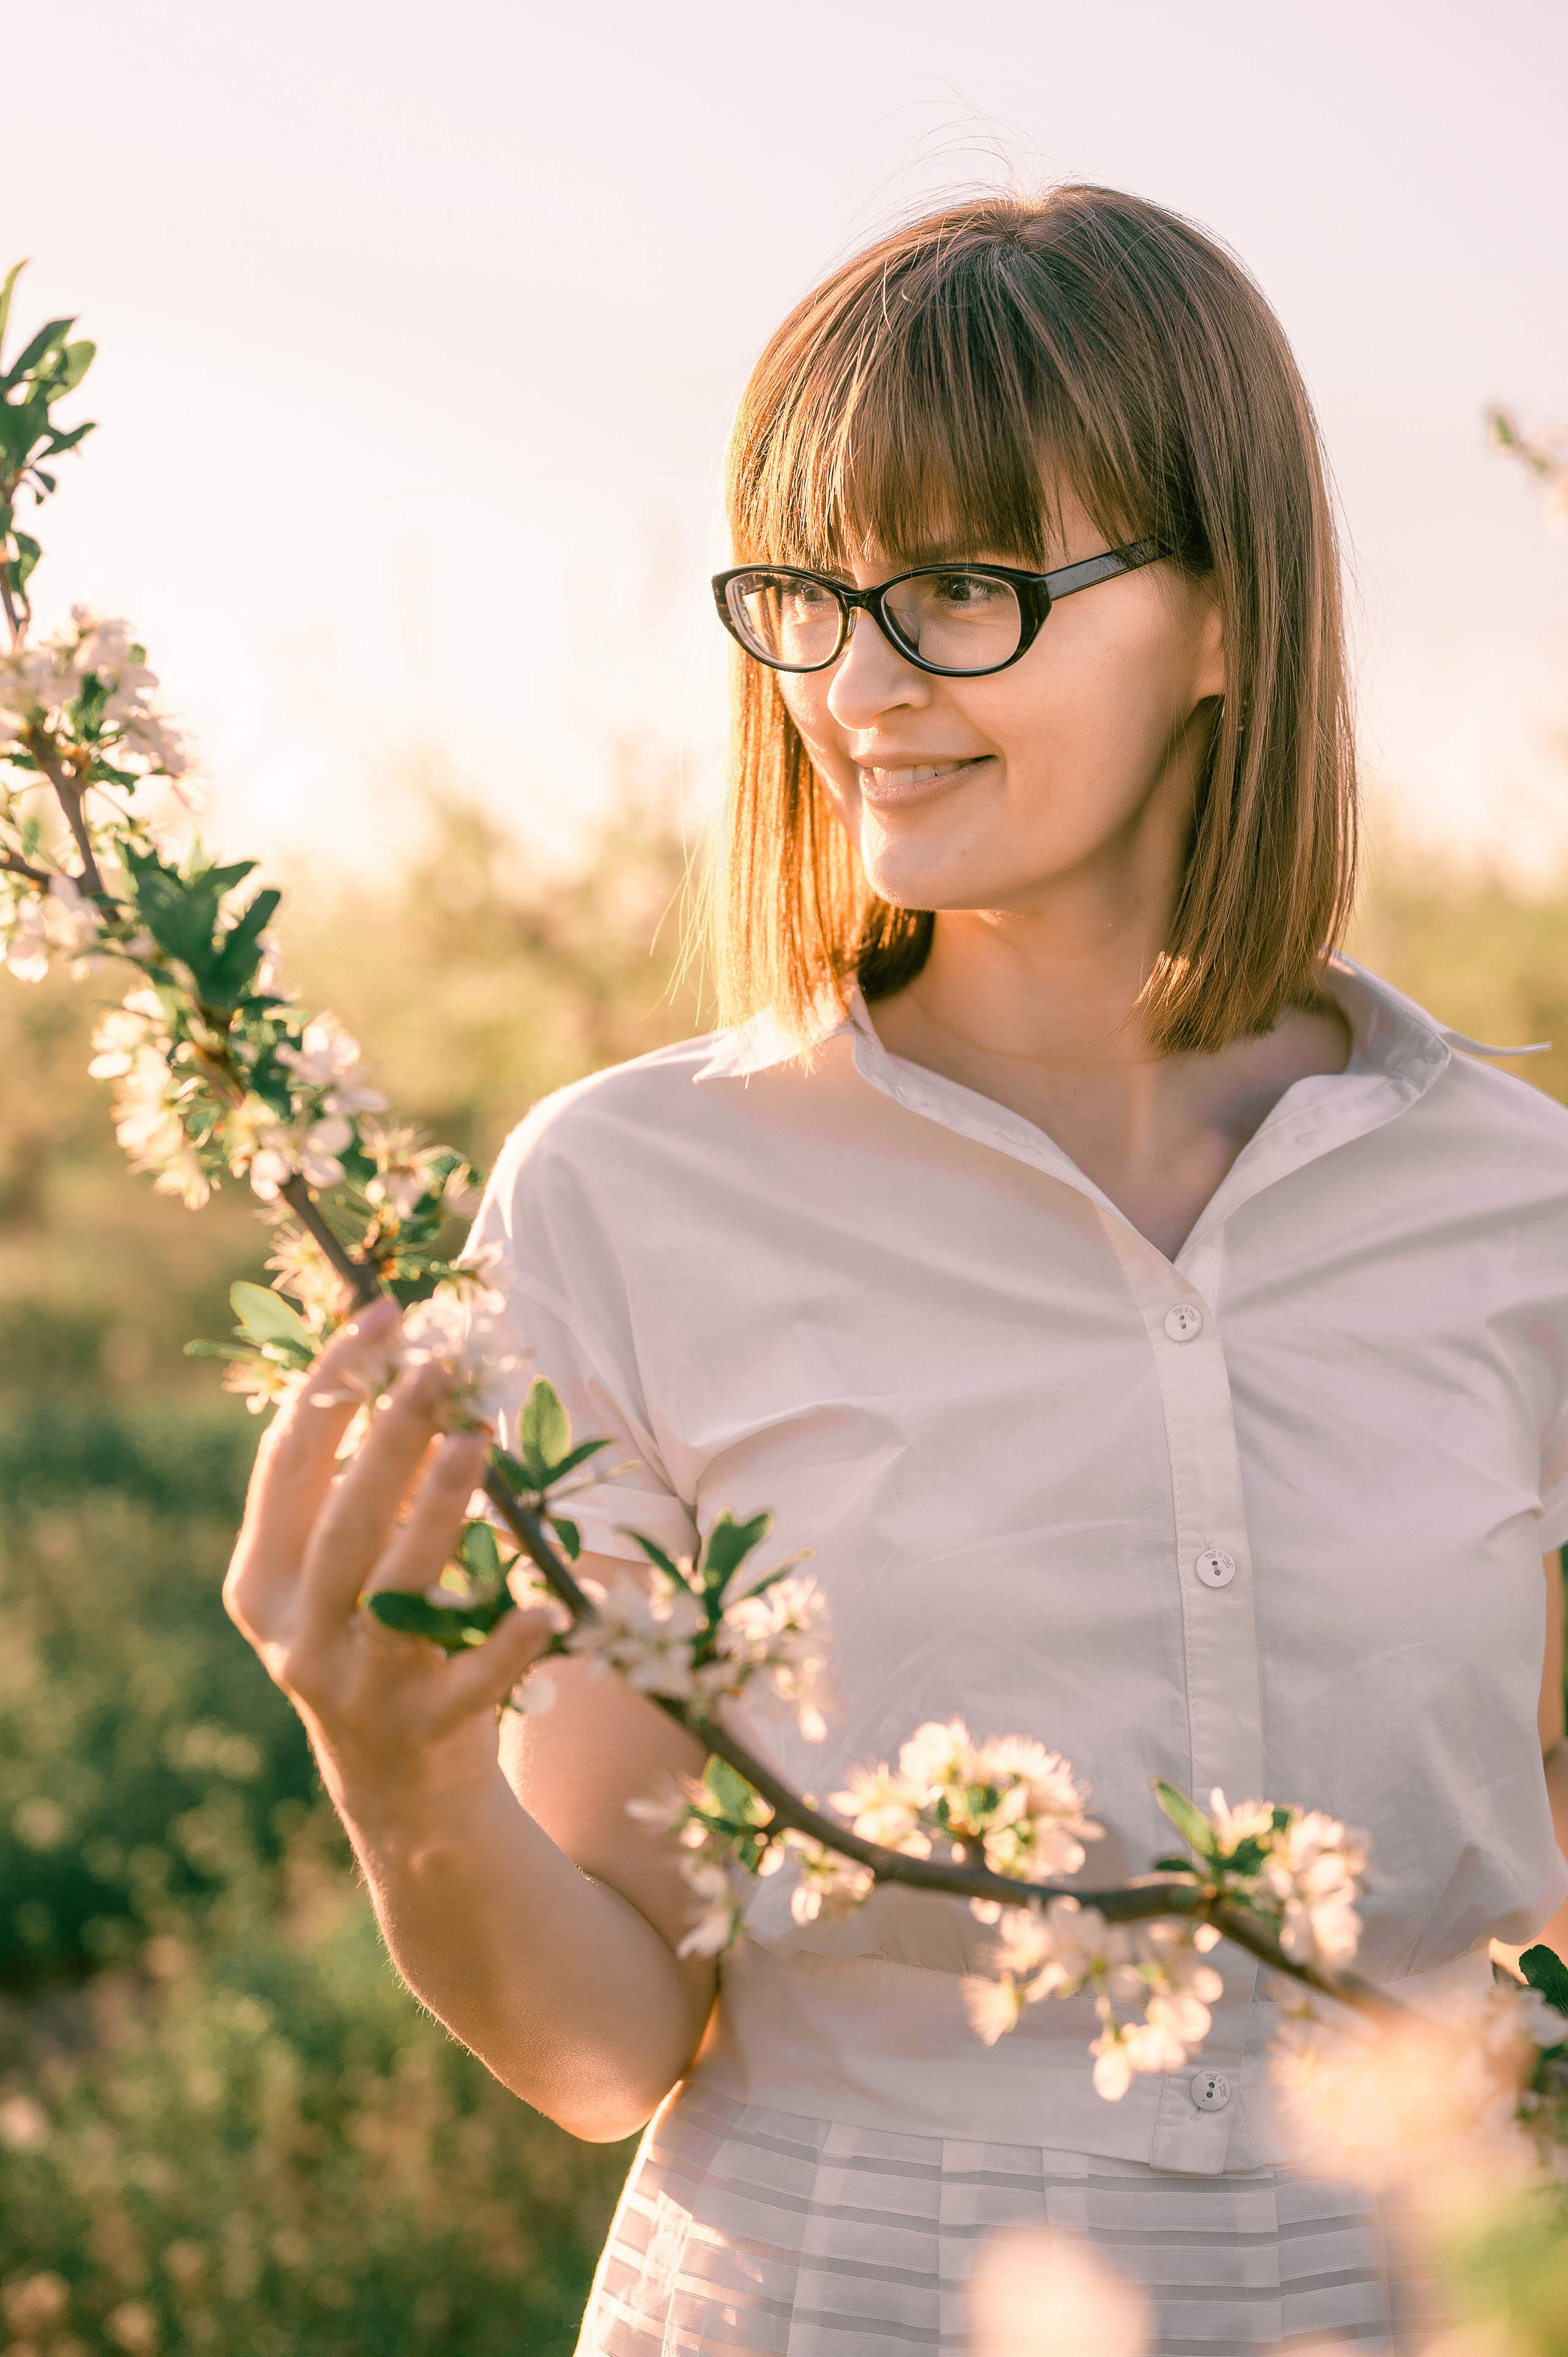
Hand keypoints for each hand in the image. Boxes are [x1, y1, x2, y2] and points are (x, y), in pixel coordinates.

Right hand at [224, 1298, 556, 1817]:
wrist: (397, 1787)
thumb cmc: (373, 1638)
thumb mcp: (338, 1573)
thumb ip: (354, 1484)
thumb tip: (403, 1353)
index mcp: (262, 1582)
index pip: (288, 1462)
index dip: (331, 1383)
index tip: (381, 1313)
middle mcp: (296, 1634)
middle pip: (342, 1517)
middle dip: (388, 1436)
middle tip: (436, 1368)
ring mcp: (356, 1686)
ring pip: (397, 1588)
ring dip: (439, 1512)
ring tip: (479, 1442)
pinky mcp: (423, 1729)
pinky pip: (471, 1679)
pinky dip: (507, 1642)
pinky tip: (546, 1607)